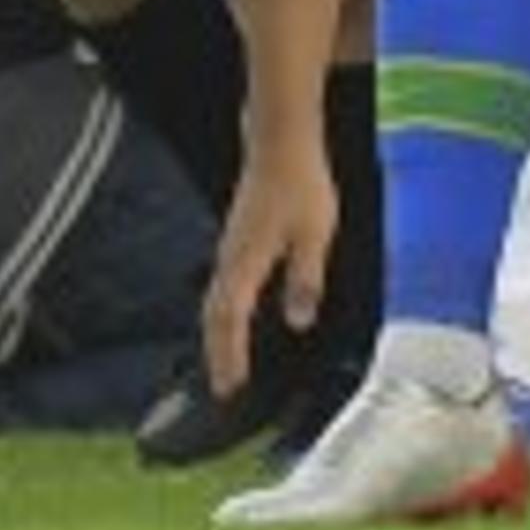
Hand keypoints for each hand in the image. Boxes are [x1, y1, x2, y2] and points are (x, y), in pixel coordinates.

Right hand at [203, 129, 335, 398]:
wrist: (280, 142)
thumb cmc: (300, 184)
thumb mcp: (316, 236)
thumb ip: (306, 281)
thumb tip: (298, 321)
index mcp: (246, 261)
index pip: (229, 319)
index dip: (229, 356)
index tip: (230, 388)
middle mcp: (230, 258)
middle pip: (213, 316)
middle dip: (217, 353)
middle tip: (222, 388)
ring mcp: (230, 248)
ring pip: (215, 301)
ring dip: (218, 335)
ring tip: (226, 363)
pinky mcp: (237, 241)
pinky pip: (223, 287)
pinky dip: (225, 313)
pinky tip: (236, 320)